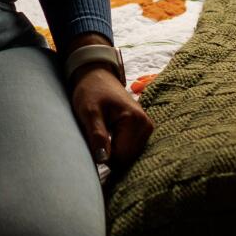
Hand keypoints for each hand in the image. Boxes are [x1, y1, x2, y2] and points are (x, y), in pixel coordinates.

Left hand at [67, 49, 153, 170]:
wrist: (97, 76)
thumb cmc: (91, 91)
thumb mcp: (89, 112)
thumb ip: (97, 136)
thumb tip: (103, 160)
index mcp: (135, 120)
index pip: (121, 157)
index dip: (104, 156)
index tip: (93, 144)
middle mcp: (147, 126)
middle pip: (127, 159)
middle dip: (110, 155)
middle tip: (97, 137)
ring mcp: (147, 128)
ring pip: (129, 157)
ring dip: (114, 151)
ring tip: (104, 134)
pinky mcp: (143, 130)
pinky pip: (131, 150)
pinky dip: (119, 148)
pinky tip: (111, 136)